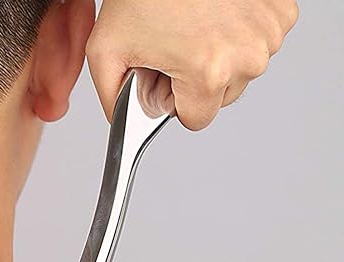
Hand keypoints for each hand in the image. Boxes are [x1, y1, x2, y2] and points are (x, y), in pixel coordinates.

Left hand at [86, 0, 298, 129]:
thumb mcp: (106, 51)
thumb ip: (112, 99)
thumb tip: (123, 122)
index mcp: (209, 73)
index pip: (196, 120)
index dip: (174, 101)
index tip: (165, 75)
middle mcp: (247, 55)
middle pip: (220, 98)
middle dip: (196, 80)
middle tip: (175, 45)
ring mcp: (269, 31)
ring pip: (240, 71)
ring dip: (218, 57)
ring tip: (193, 25)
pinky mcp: (282, 10)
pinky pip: (257, 42)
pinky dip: (237, 33)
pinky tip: (215, 13)